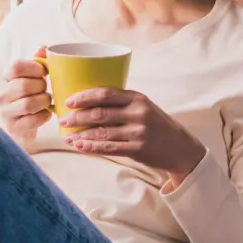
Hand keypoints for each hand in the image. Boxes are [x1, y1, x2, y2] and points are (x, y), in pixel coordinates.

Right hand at [0, 47, 52, 139]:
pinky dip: (44, 116)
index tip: (44, 72)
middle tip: (45, 88)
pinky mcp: (14, 128)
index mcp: (5, 79)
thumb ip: (37, 62)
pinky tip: (46, 113)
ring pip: (28, 104)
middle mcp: (1, 95)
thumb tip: (43, 47)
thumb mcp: (30, 78)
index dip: (34, 67)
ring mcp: (6, 112)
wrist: (20, 125)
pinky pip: (32, 121)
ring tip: (47, 100)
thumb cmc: (27, 96)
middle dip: (41, 86)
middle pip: (24, 86)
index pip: (16, 67)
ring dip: (44, 101)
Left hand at [59, 88, 205, 179]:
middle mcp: (138, 113)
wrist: (180, 147)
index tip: (69, 101)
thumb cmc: (157, 125)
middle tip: (62, 120)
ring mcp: (138, 132)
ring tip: (66, 136)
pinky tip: (79, 146)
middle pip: (100, 113)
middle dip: (77, 117)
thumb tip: (89, 101)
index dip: (84, 97)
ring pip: (101, 132)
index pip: (105, 93)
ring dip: (80, 134)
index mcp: (137, 98)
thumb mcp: (144, 107)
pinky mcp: (137, 149)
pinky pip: (108, 148)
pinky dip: (91, 147)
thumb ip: (122, 103)